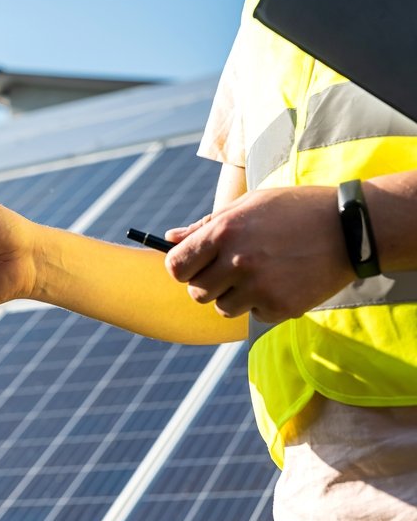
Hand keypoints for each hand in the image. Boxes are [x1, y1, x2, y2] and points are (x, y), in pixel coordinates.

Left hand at [164, 185, 354, 321]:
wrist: (351, 228)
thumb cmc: (293, 210)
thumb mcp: (248, 205)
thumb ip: (205, 226)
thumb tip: (170, 238)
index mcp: (223, 232)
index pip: (176, 267)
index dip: (181, 269)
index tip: (193, 267)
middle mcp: (237, 261)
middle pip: (197, 293)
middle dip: (209, 284)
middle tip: (232, 270)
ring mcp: (259, 287)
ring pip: (223, 308)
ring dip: (235, 296)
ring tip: (261, 273)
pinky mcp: (280, 307)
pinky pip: (255, 315)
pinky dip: (264, 303)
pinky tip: (283, 281)